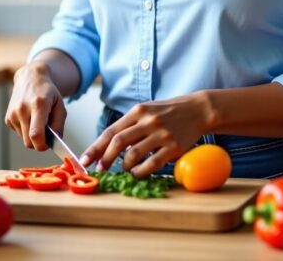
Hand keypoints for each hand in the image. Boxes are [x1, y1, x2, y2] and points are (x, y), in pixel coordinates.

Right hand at [5, 60, 65, 151]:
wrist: (30, 78)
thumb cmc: (47, 92)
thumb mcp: (60, 105)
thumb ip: (59, 124)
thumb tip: (55, 141)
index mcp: (38, 105)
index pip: (36, 134)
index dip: (42, 145)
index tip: (48, 144)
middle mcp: (22, 109)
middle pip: (28, 142)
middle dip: (38, 143)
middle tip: (46, 134)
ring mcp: (13, 113)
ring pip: (23, 139)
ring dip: (31, 135)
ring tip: (37, 121)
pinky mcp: (8, 118)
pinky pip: (18, 133)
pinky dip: (25, 130)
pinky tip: (29, 118)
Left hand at [81, 92, 211, 178]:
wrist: (198, 110)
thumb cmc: (168, 112)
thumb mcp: (147, 111)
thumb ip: (130, 126)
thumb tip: (109, 147)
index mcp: (138, 111)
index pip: (111, 131)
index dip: (95, 147)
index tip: (85, 160)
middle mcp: (148, 121)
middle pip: (118, 142)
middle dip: (105, 158)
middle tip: (100, 169)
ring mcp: (161, 134)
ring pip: (133, 154)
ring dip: (124, 166)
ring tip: (124, 169)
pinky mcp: (174, 147)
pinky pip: (152, 163)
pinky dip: (141, 171)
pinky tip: (137, 173)